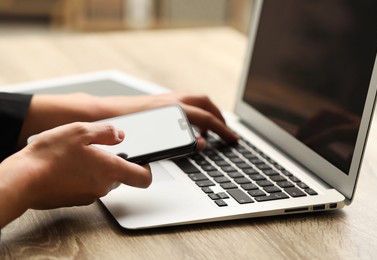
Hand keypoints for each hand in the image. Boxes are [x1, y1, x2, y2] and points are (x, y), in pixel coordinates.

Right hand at [0, 122, 150, 226]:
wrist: (22, 179)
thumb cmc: (49, 156)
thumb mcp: (80, 131)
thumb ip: (106, 132)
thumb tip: (120, 135)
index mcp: (110, 170)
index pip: (144, 178)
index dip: (147, 169)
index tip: (143, 160)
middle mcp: (103, 187)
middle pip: (120, 176)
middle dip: (113, 162)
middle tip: (96, 148)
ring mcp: (88, 196)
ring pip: (102, 180)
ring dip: (96, 168)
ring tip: (77, 154)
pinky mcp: (75, 200)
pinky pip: (87, 186)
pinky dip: (83, 176)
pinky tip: (67, 166)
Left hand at [19, 92, 239, 149]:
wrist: (95, 114)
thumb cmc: (117, 127)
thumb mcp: (151, 141)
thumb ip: (177, 143)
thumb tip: (198, 143)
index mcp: (171, 109)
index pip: (205, 119)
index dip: (222, 130)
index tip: (232, 140)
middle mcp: (169, 100)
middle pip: (205, 103)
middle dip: (220, 118)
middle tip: (228, 132)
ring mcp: (162, 99)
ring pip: (194, 100)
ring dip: (207, 112)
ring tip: (212, 128)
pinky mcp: (155, 102)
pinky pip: (182, 102)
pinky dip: (192, 112)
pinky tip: (188, 124)